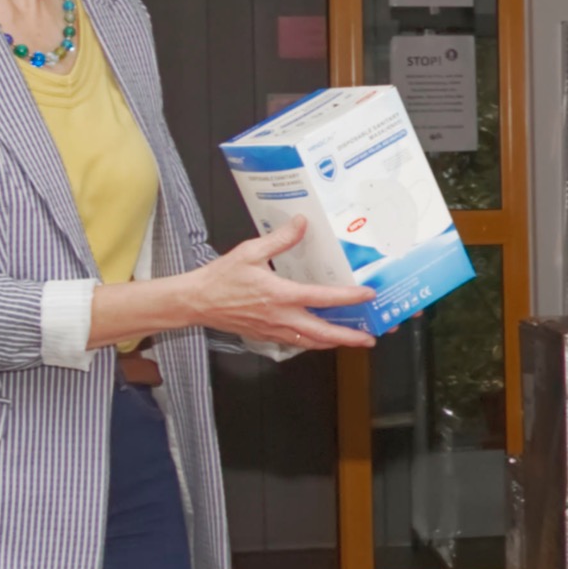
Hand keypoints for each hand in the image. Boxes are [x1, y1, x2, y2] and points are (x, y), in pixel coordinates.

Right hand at [185, 220, 377, 350]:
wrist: (196, 302)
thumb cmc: (221, 278)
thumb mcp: (249, 251)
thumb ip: (279, 239)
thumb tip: (301, 223)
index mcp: (280, 295)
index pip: (322, 298)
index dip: (348, 297)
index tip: (368, 295)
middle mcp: (281, 317)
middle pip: (323, 333)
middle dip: (349, 337)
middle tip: (370, 337)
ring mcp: (274, 331)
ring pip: (312, 343)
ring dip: (335, 343)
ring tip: (354, 341)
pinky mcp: (266, 337)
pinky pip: (296, 344)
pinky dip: (314, 343)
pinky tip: (322, 339)